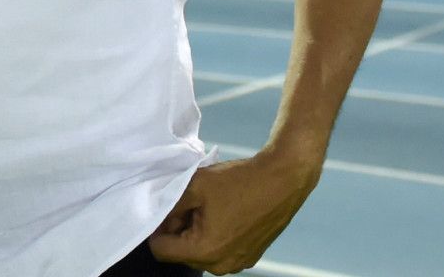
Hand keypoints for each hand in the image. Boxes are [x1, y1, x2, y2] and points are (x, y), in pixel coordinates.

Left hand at [148, 146, 322, 274]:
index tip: (168, 209)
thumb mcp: (196, 185)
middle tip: (193, 203)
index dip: (158, 227)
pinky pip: (221, 251)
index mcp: (203, 251)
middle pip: (182, 253)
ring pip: (202, 252)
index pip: (161, 250)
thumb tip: (158, 217)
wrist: (284, 177)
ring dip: (199, 233)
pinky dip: (218, 235)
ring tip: (212, 206)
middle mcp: (220, 266)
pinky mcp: (251, 257)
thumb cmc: (240, 180)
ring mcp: (238, 264)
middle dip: (181, 230)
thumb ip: (170, 205)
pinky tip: (229, 212)